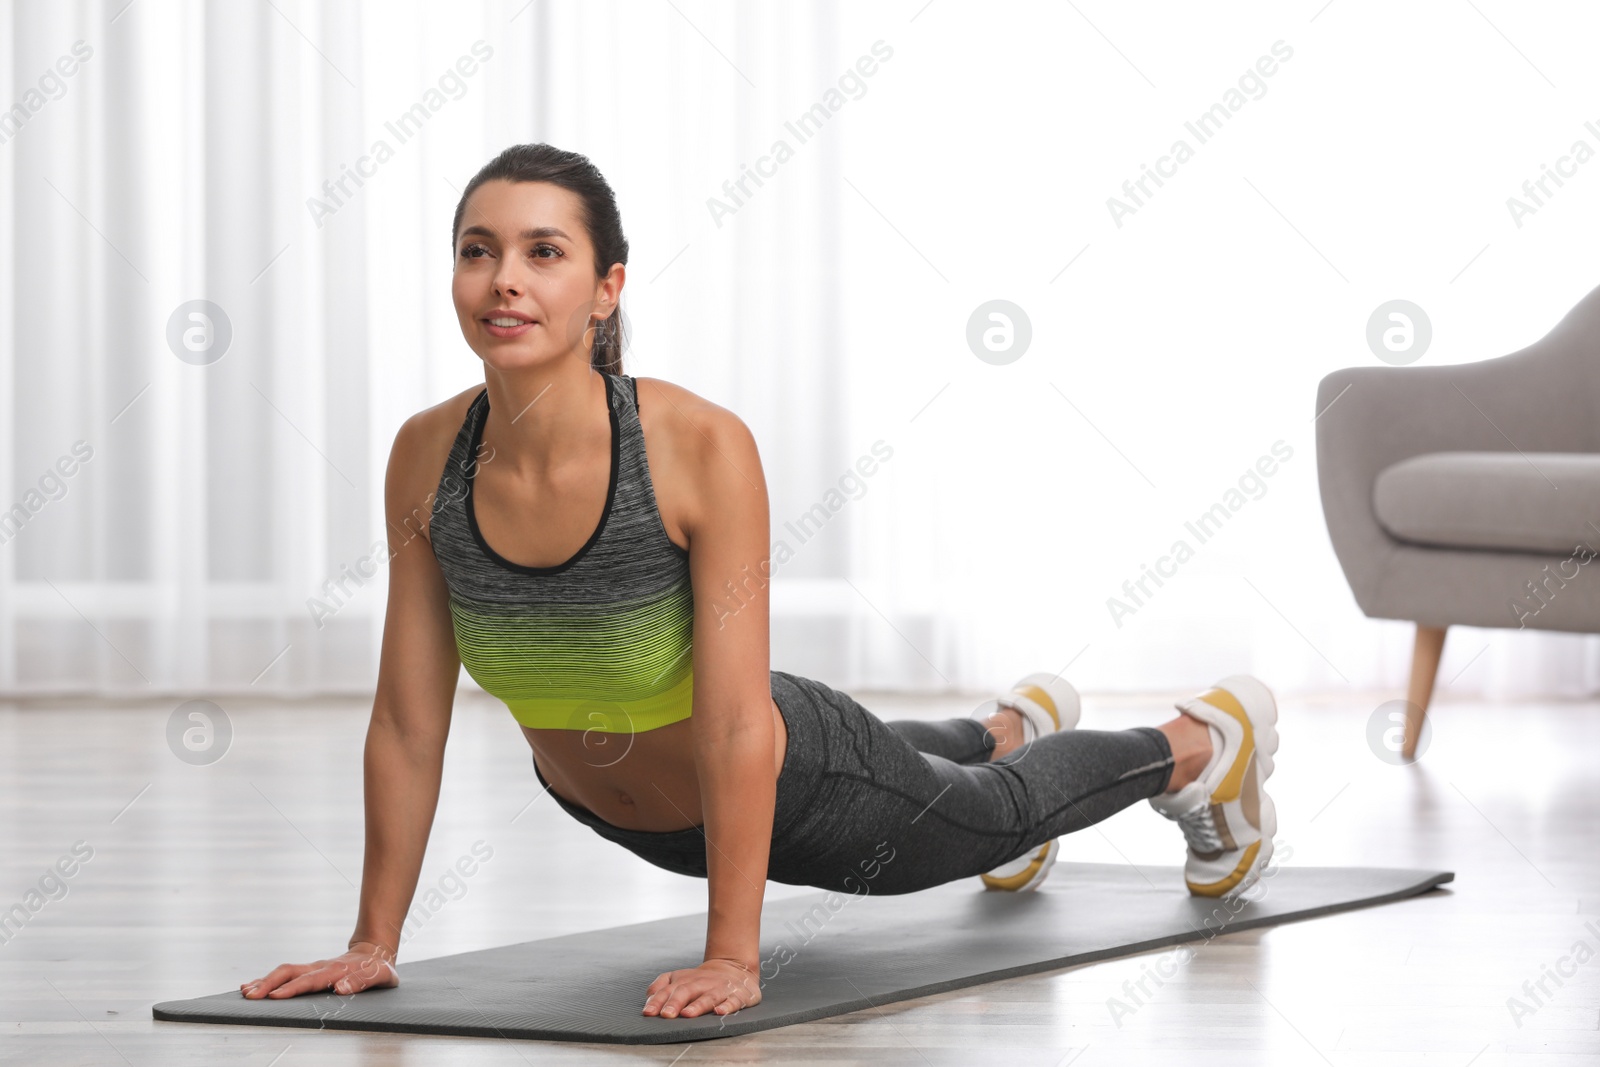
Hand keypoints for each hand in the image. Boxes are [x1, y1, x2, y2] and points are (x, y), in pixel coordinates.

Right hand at [240, 941, 398, 999]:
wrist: (376, 952)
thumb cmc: (379, 969)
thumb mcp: (381, 976)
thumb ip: (362, 982)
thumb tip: (340, 989)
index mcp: (337, 970)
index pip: (311, 980)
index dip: (293, 988)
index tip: (276, 997)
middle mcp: (321, 967)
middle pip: (290, 972)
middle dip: (269, 984)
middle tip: (251, 996)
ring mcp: (314, 967)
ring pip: (285, 971)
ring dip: (265, 981)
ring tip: (245, 992)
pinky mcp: (310, 971)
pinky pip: (286, 974)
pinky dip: (268, 980)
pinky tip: (253, 986)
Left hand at [641, 957, 760, 1018]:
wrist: (735, 969)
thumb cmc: (702, 980)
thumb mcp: (680, 978)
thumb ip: (661, 986)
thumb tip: (648, 999)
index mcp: (685, 980)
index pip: (668, 989)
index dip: (658, 1001)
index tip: (648, 1012)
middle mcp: (701, 983)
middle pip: (686, 991)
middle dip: (675, 1003)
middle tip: (666, 1015)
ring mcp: (719, 989)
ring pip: (708, 997)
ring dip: (697, 1006)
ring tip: (687, 1014)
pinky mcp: (737, 996)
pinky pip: (733, 1001)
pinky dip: (727, 1007)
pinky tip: (720, 1012)